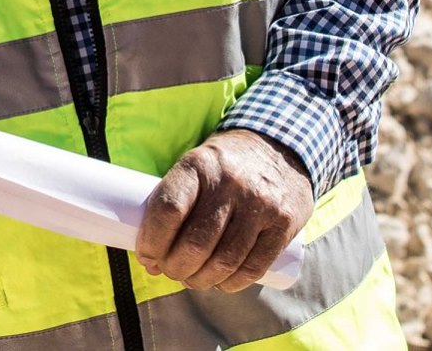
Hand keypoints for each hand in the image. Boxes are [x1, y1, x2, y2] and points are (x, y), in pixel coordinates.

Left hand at [135, 130, 313, 291]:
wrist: (280, 148)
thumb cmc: (224, 166)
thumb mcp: (196, 166)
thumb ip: (175, 205)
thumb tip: (151, 260)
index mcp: (199, 165)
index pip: (169, 209)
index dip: (152, 241)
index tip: (147, 256)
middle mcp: (230, 183)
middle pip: (196, 243)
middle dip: (175, 267)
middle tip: (170, 271)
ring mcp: (260, 204)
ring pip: (224, 260)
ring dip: (201, 280)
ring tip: (192, 279)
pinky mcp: (284, 223)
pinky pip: (254, 267)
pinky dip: (232, 283)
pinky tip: (221, 283)